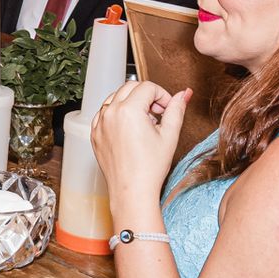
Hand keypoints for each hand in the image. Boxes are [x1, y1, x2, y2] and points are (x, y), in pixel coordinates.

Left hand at [92, 80, 190, 214]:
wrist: (131, 191)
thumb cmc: (151, 167)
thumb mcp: (169, 135)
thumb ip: (176, 109)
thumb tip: (184, 93)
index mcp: (128, 110)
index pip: (147, 87)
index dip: (162, 96)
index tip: (168, 110)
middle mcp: (110, 113)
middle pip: (129, 87)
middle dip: (146, 95)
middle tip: (158, 114)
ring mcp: (99, 123)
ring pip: (115, 98)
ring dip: (131, 102)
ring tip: (144, 123)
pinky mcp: (95, 133)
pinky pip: (104, 113)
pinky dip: (117, 114)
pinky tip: (130, 129)